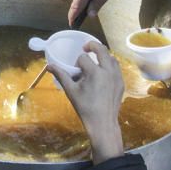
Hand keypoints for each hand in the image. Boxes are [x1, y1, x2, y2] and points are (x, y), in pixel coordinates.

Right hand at [49, 40, 124, 163]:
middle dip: (92, 46)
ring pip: (111, 58)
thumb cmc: (85, 107)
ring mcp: (117, 77)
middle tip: (86, 47)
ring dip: (103, 55)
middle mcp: (108, 71)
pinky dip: (110, 65)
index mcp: (95, 72)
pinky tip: (103, 73)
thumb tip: (49, 66)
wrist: (102, 123)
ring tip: (96, 60)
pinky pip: (117, 68)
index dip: (77, 62)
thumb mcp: (71, 91)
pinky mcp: (121, 83)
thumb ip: (61, 75)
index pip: (83, 58)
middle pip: (101, 50)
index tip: (76, 70)